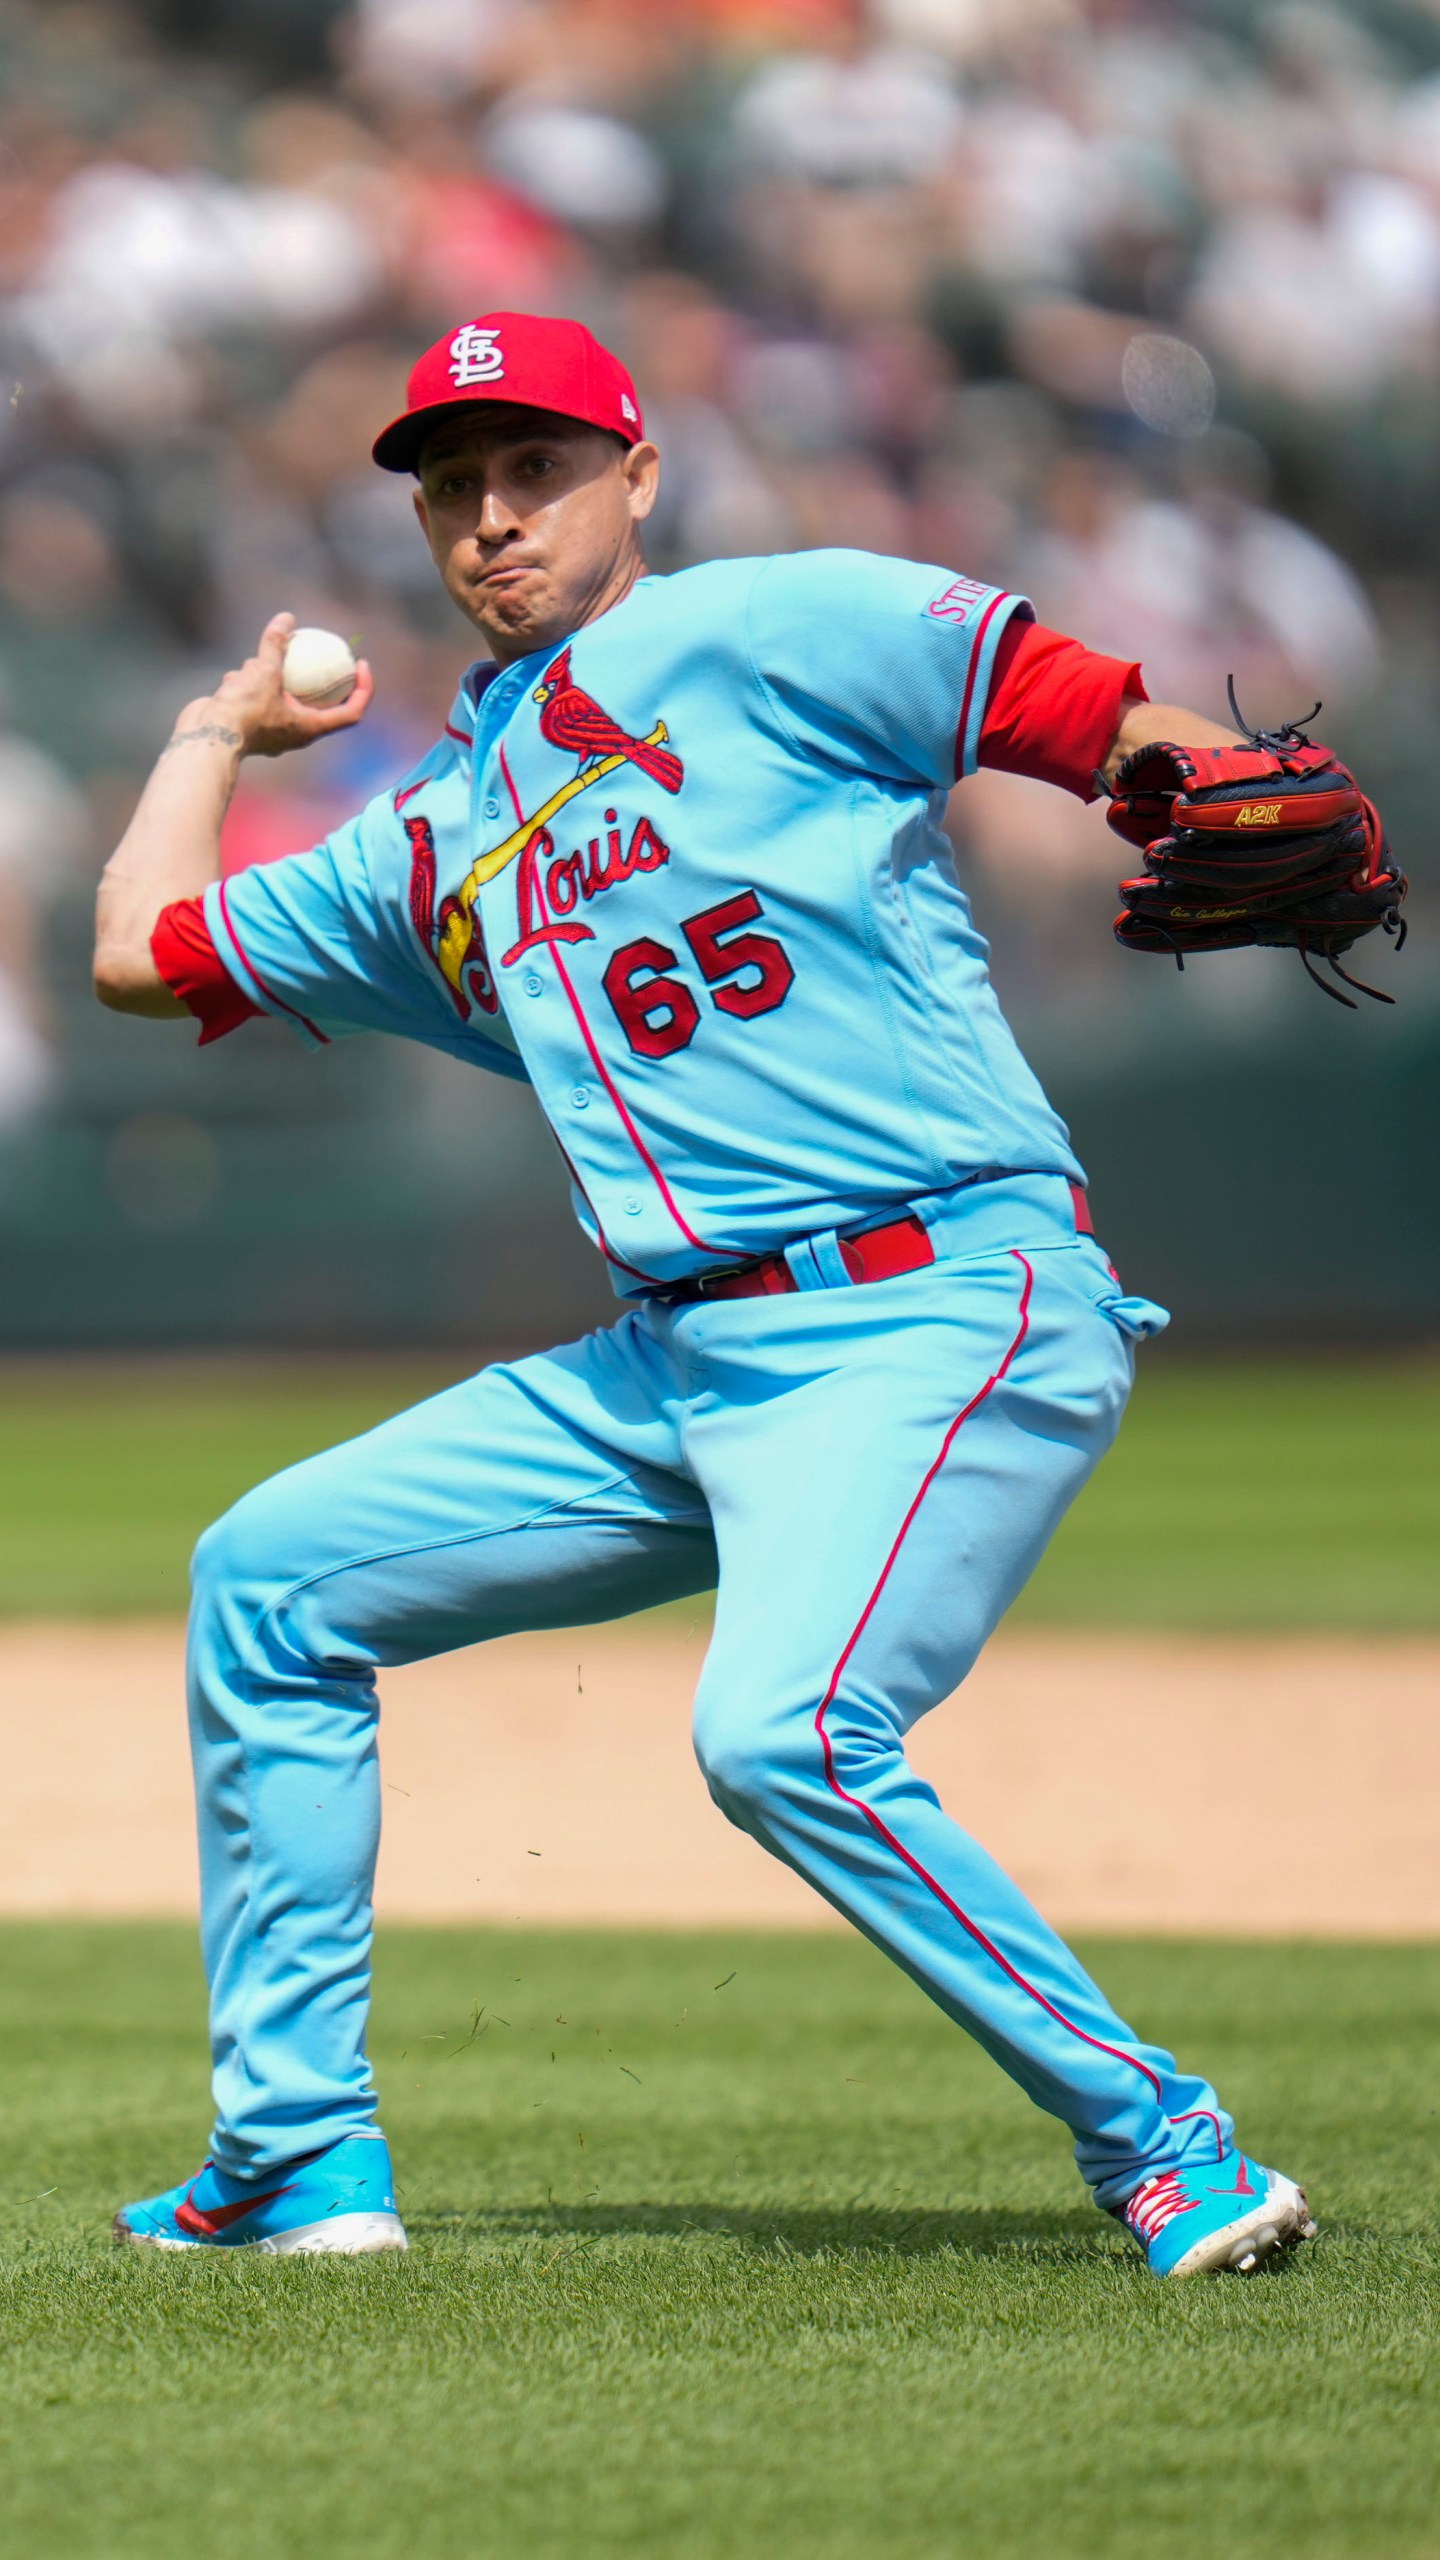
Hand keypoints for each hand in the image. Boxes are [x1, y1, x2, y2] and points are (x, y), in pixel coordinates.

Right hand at [170, 613, 374, 761]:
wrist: (206, 736)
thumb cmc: (243, 711)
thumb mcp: (264, 671)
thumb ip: (276, 644)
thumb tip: (286, 619)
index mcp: (309, 728)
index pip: (351, 712)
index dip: (364, 689)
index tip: (360, 664)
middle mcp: (294, 733)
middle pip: (316, 702)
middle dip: (312, 677)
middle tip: (312, 651)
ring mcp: (272, 730)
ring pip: (280, 696)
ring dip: (270, 677)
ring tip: (255, 664)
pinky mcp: (250, 726)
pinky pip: (256, 699)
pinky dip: (248, 685)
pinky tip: (234, 676)